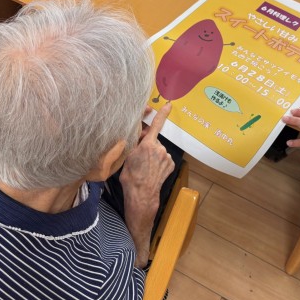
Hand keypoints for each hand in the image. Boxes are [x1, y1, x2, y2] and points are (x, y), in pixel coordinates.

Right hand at [120, 103, 174, 265]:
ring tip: (145, 167)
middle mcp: (160, 149)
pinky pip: (163, 159)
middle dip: (147, 144)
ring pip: (159, 151)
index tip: (168, 105)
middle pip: (153, 141)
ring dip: (153, 155)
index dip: (162, 114)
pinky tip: (152, 170)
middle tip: (139, 156)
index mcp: (148, 145)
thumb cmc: (131, 176)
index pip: (156, 125)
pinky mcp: (171, 164)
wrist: (142, 194)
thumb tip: (139, 134)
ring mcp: (167, 157)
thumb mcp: (128, 157)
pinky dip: (158, 162)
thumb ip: (134, 143)